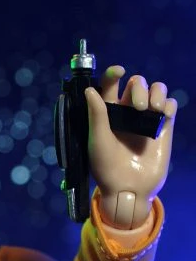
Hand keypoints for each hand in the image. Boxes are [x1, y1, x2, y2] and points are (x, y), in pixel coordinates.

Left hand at [85, 66, 177, 228]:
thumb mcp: (97, 141)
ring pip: (156, 89)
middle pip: (136, 83)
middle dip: (139, 88)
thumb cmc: (106, 168)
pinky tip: (163, 114)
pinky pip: (170, 105)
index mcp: (108, 113)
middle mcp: (127, 112)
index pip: (110, 84)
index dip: (113, 73)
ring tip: (152, 109)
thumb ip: (96, 115)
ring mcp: (146, 118)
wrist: (128, 189)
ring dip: (156, 92)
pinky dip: (168, 104)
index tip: (119, 71)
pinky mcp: (163, 127)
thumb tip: (89, 90)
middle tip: (137, 107)